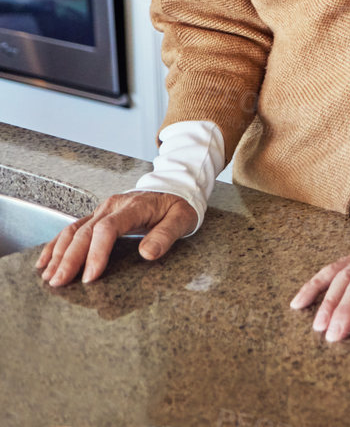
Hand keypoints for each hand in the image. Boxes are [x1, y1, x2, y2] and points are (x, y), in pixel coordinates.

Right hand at [35, 190, 196, 285]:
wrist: (174, 187)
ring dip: (58, 254)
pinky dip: (56, 245)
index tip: (90, 276)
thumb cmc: (178, 206)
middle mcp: (112, 206)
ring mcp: (101, 210)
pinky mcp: (96, 216)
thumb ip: (166, 235)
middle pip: (85, 232)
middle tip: (59, 283)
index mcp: (133, 207)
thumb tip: (148, 254)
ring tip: (48, 277)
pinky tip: (45, 262)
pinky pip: (72, 229)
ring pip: (73, 231)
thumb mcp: (182, 219)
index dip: (97, 253)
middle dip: (69, 259)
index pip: (108, 229)